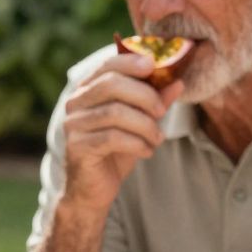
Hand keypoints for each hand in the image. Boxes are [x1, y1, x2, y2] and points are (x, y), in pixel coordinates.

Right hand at [61, 45, 182, 215]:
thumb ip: (155, 102)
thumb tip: (178, 82)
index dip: (130, 61)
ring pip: (114, 112)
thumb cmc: (115, 152)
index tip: (153, 65)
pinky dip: (136, 143)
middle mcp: (75, 103)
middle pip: (111, 85)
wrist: (93, 189)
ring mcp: (73, 124)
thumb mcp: (139, 123)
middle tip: (162, 111)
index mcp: (88, 90)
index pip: (107, 66)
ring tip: (157, 138)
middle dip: (144, 95)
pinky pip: (112, 137)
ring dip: (144, 124)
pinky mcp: (78, 146)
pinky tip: (146, 151)